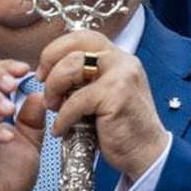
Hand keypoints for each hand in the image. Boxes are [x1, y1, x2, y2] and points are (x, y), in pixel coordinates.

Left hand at [36, 30, 168, 182]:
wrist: (147, 153)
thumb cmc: (121, 128)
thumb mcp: (103, 95)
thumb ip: (85, 80)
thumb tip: (51, 75)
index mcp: (119, 58)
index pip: (81, 37)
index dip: (55, 50)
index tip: (43, 71)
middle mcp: (122, 60)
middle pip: (73, 48)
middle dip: (50, 67)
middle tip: (44, 88)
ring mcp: (121, 75)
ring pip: (71, 67)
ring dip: (54, 89)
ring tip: (54, 109)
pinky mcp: (116, 95)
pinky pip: (75, 100)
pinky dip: (62, 117)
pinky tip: (61, 129)